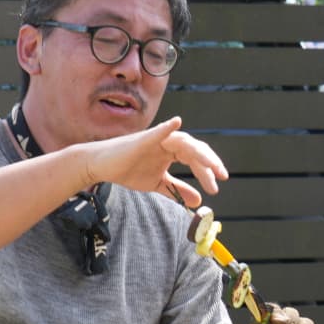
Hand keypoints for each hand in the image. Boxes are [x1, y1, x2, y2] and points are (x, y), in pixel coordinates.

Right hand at [79, 117, 227, 207]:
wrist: (101, 166)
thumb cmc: (128, 170)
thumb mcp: (158, 184)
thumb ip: (177, 190)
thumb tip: (199, 201)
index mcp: (172, 152)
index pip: (195, 159)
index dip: (208, 171)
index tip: (217, 186)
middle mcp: (167, 143)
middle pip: (195, 150)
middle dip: (210, 163)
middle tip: (222, 177)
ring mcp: (156, 139)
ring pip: (184, 143)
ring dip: (199, 153)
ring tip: (212, 165)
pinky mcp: (143, 139)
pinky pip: (157, 132)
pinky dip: (168, 127)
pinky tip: (177, 122)